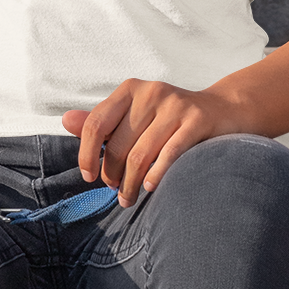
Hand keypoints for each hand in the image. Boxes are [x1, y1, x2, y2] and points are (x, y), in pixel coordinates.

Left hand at [63, 80, 247, 204]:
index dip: (87, 154)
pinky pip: (169, 155)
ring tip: (129, 198)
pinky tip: (150, 188)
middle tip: (116, 191)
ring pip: (140, 155)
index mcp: (130, 89)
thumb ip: (102, 121)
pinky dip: (156, 175)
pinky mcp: (197, 121)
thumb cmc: (169, 118)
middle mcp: (151, 93)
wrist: (222, 110)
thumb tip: (66, 121)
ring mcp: (175, 106)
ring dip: (132, 185)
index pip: (96, 124)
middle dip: (112, 176)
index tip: (89, 176)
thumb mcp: (134, 115)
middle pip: (118, 146)